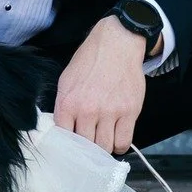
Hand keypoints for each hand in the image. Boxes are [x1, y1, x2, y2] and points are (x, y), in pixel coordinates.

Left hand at [55, 17, 149, 153]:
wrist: (117, 44)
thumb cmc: (91, 60)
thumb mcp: (66, 81)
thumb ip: (63, 107)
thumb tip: (62, 130)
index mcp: (68, 103)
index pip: (65, 139)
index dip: (70, 144)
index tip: (74, 146)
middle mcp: (88, 110)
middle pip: (85, 146)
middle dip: (87, 147)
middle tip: (90, 142)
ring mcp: (110, 112)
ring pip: (104, 148)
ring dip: (103, 148)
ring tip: (103, 139)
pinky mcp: (129, 111)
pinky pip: (123, 141)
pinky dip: (119, 146)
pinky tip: (116, 139)